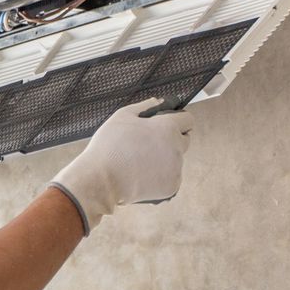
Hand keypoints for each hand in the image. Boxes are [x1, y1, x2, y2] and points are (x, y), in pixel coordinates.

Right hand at [48, 99, 193, 234]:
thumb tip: (159, 101)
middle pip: (184, 140)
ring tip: (138, 162)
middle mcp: (176, 148)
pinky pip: (170, 178)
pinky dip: (159, 177)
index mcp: (167, 128)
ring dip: (163, 159)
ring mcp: (175, 169)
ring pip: (175, 160)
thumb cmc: (109, 146)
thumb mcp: (122, 117)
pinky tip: (141, 175)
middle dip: (171, 139)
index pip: (188, 120)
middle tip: (147, 144)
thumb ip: (144, 106)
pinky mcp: (171, 187)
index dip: (177, 120)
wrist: (101, 181)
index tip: (166, 124)